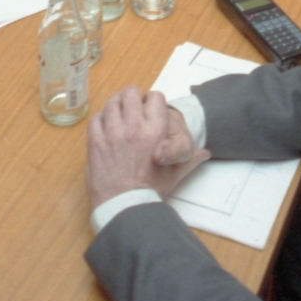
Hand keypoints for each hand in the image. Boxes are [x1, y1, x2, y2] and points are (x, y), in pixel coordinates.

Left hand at [87, 88, 209, 208]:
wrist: (124, 207)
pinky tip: (105, 126)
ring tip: (118, 114)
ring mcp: (112, 133)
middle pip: (130, 93)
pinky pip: (96, 118)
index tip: (150, 109)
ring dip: (115, 105)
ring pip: (111, 103)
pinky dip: (100, 118)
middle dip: (132, 97)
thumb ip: (190, 160)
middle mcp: (133, 127)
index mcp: (156, 131)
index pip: (155, 97)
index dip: (153, 101)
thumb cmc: (151, 191)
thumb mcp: (174, 174)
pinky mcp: (95, 142)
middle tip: (132, 108)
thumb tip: (206, 153)